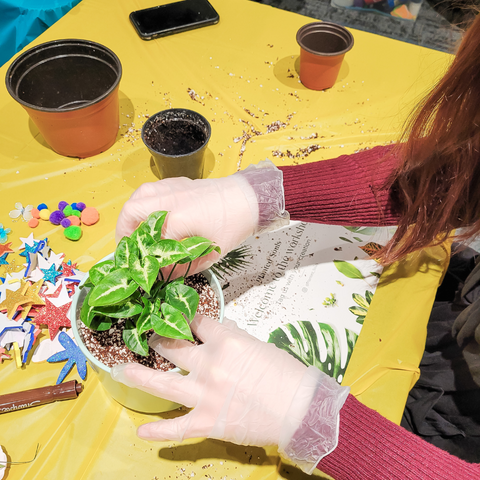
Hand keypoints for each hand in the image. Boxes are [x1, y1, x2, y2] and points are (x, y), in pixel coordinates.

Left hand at [111, 315, 307, 445]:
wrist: (300, 409)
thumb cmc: (286, 373)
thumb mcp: (260, 346)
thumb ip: (235, 338)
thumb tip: (223, 331)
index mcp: (225, 341)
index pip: (198, 322)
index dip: (189, 318)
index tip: (180, 317)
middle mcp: (209, 364)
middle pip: (174, 346)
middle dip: (160, 339)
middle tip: (151, 338)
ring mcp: (204, 394)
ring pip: (162, 382)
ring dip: (139, 375)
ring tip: (120, 370)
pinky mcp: (207, 421)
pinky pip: (177, 428)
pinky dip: (158, 433)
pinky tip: (142, 432)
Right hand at [115, 160, 288, 275]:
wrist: (247, 198)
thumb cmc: (232, 226)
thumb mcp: (210, 252)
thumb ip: (183, 265)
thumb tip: (164, 273)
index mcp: (180, 220)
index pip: (152, 243)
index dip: (148, 260)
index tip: (148, 270)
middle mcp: (170, 200)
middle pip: (133, 212)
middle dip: (125, 232)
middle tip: (128, 247)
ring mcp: (172, 188)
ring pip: (137, 197)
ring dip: (130, 215)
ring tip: (133, 230)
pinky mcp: (176, 182)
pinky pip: (149, 190)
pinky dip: (142, 203)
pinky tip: (148, 214)